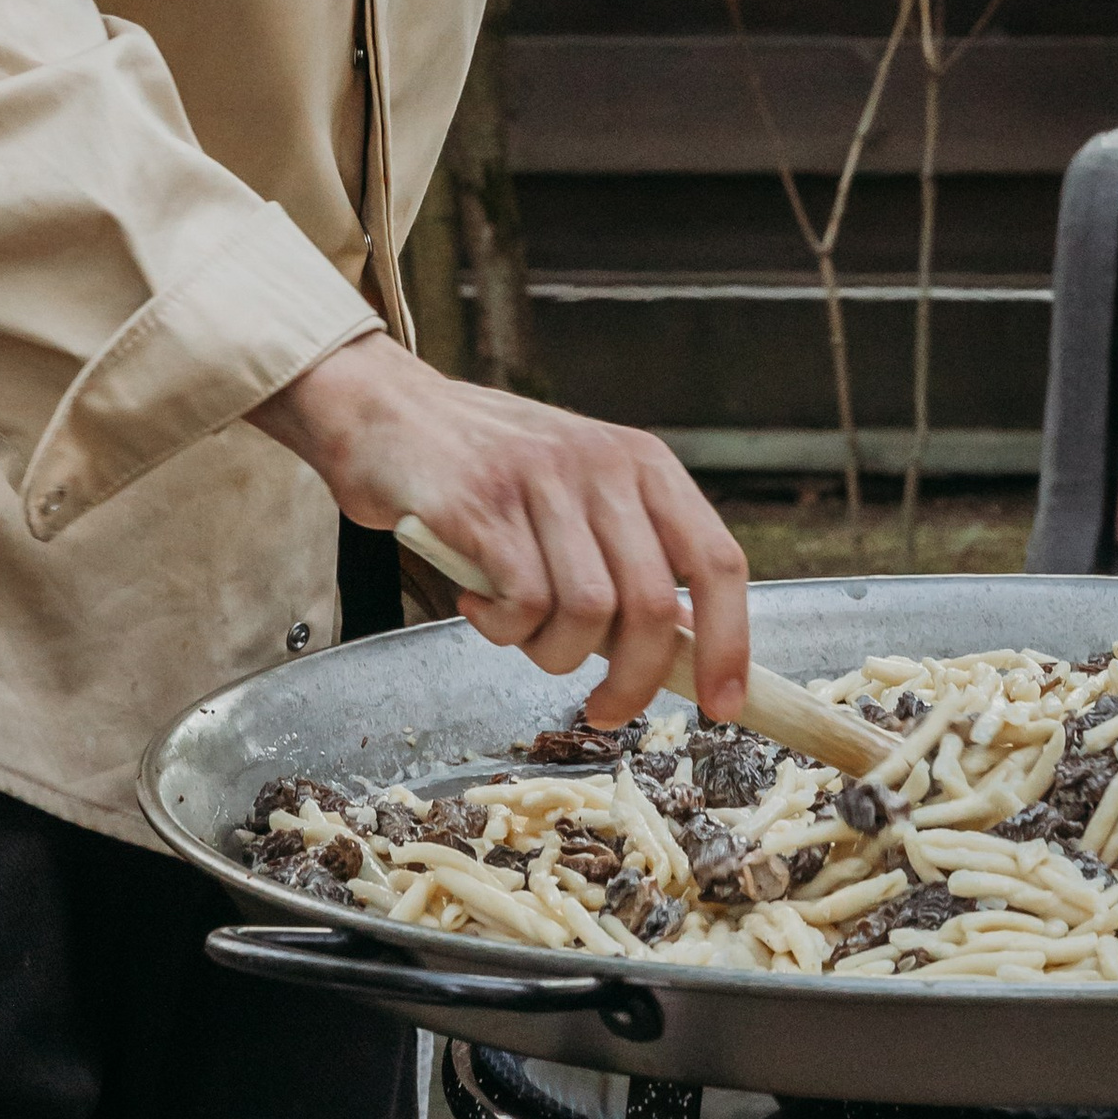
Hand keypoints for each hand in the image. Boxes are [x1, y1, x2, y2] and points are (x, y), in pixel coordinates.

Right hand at [253, 333, 750, 728]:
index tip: (724, 703)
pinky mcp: (481, 505)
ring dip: (554, 653)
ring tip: (519, 630)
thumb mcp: (578, 491)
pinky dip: (505, 630)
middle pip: (653, 606)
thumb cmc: (485, 466)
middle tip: (604, 708)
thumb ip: (627, 555)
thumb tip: (683, 645)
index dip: (731, 641)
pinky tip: (480, 605)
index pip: (717, 558)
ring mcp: (541, 480)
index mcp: (642, 462)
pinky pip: (524, 603)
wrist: (386, 410)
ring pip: (588, 615)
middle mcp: (602, 463)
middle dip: (634, 681)